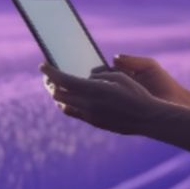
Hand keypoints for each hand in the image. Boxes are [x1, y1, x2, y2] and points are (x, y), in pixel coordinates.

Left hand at [40, 62, 171, 135]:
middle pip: (58, 94)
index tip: (42, 65)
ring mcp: (90, 116)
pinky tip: (72, 99)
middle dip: (50, 84)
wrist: (147, 118)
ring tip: (58, 87)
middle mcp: (87, 104)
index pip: (62, 80)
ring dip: (58, 96)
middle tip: (49, 76)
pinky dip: (69, 104)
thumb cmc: (136, 93)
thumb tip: (86, 78)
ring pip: (64, 106)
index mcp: (93, 90)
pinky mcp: (94, 123)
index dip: (49, 72)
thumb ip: (98, 76)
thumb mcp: (118, 77)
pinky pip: (75, 113)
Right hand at [98, 54, 189, 104]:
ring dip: (94, 96)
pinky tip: (99, 105)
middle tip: (88, 85)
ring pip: (100, 97)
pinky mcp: (121, 112)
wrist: (176, 103)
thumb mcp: (149, 66)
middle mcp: (118, 87)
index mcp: (123, 74)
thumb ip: (132, 60)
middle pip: (98, 83)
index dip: (96, 71)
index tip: (91, 72)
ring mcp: (119, 101)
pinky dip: (101, 107)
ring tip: (92, 95)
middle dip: (92, 83)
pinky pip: (106, 109)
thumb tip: (112, 58)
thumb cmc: (164, 83)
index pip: (102, 71)